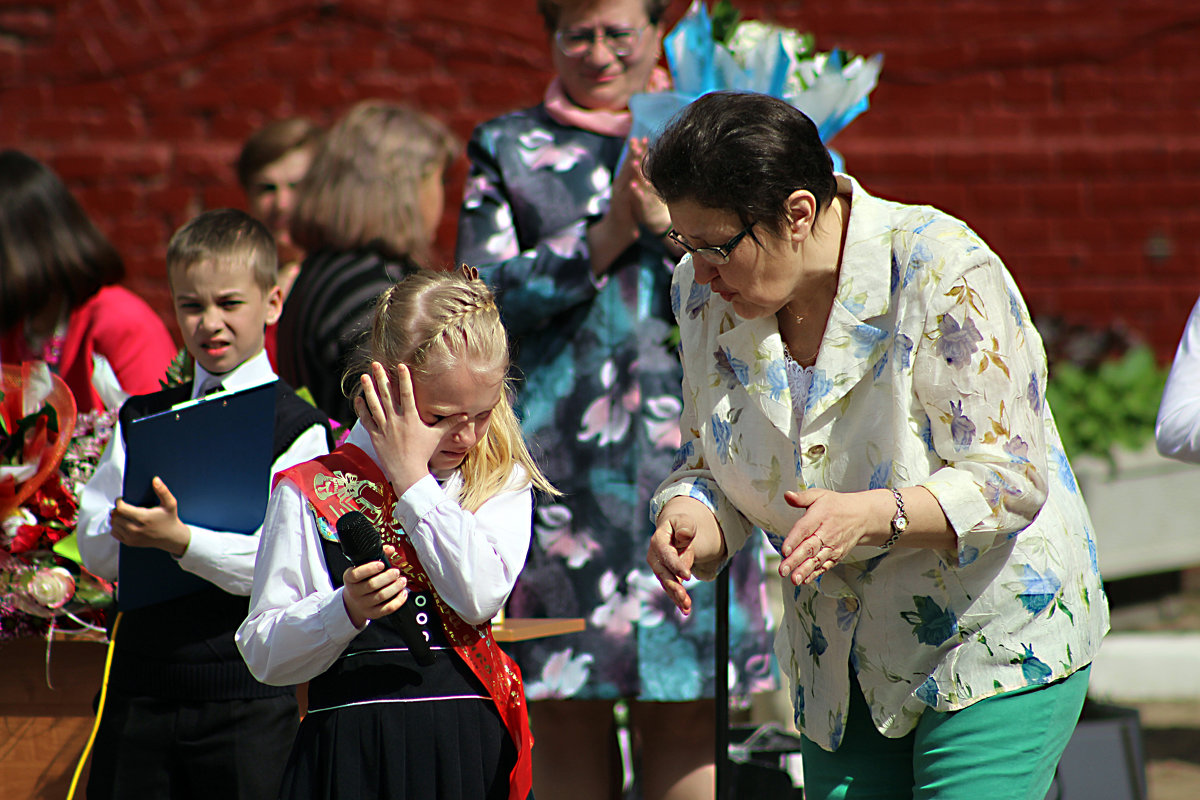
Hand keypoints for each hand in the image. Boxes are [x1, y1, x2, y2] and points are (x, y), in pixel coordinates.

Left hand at [110, 477, 190, 555]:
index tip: (122, 499)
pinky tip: (123, 522)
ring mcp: (132, 537)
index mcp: (144, 518)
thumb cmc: (170, 519)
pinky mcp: (130, 542)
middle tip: (123, 506)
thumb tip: (155, 479)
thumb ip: (163, 491)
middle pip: (116, 516)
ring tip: (123, 513)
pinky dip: (115, 526)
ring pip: (114, 524)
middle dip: (117, 509)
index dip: (119, 501)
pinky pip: (114, 532)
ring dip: (115, 517)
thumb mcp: (170, 504)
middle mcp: (136, 529)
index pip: (121, 509)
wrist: (171, 537)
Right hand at [341, 544, 408, 627]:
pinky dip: (398, 601)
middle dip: (387, 577)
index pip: (356, 574)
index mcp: (349, 578)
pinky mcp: (371, 613)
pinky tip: (403, 593)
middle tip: (396, 572)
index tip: (382, 564)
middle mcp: (354, 592)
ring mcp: (362, 604)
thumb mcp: (362, 568)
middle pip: (371, 585)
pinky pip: (386, 609)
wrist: (352, 603)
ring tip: (402, 581)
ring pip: (380, 597)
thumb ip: (377, 555)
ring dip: (395, 588)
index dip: (369, 569)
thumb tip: (391, 549)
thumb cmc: (361, 580)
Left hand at [354, 361, 465, 494]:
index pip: (407, 394)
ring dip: (369, 389)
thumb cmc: (423, 454)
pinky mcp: (375, 436)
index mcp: (411, 418)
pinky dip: (361, 409)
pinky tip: (358, 398)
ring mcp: (384, 428)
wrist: (408, 473)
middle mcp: (396, 421)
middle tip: (376, 364)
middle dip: (381, 378)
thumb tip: (465, 415)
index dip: (404, 379)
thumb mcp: (437, 437)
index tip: (400, 365)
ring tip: (364, 376)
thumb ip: (450, 424)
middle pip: (387, 395)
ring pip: (374, 405)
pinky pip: (366, 420)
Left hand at [626, 137, 670, 234]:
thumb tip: (648, 152)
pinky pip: (642, 198)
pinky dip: (637, 191)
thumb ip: (651, 170)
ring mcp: (650, 195)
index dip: (643, 150)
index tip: (639, 138)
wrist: (658, 223)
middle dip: (641, 156)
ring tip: (633, 161)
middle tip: (637, 144)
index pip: (646, 162)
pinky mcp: (647, 207)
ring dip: (638, 171)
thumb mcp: (652, 185)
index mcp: (651, 180)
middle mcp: (651, 185)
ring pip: (644, 181)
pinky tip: (632, 184)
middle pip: (645, 168)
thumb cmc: (654, 200)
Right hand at [647, 496, 723, 614]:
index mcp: (658, 541)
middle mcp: (654, 557)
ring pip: (667, 585)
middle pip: (664, 574)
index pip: (666, 555)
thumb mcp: (684, 521)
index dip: (676, 565)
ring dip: (676, 597)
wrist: (675, 533)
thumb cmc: (681, 526)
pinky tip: (685, 610)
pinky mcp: (665, 577)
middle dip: (674, 587)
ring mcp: (659, 569)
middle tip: (684, 598)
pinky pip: (671, 589)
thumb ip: (685, 527)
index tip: (688, 576)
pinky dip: (678, 600)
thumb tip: (684, 536)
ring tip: (686, 607)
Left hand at [777, 489, 874, 584]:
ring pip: (817, 560)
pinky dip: (815, 574)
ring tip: (793, 579)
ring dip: (804, 570)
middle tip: (782, 570)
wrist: (862, 517)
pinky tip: (805, 580)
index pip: (804, 529)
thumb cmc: (836, 506)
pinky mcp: (836, 555)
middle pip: (809, 548)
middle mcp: (827, 533)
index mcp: (820, 516)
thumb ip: (802, 497)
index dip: (794, 540)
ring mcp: (832, 546)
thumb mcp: (819, 495)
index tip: (784, 550)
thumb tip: (787, 495)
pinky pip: (825, 566)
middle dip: (795, 560)